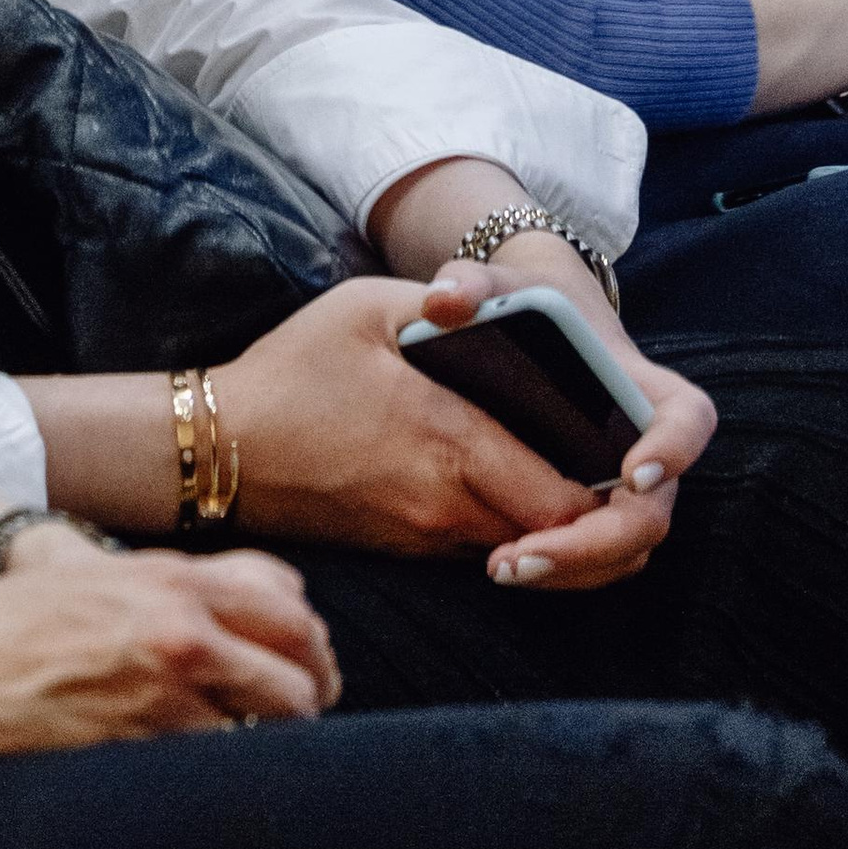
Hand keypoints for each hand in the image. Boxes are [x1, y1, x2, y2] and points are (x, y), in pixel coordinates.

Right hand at [0, 541, 337, 755]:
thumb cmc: (11, 621)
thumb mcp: (99, 576)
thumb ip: (165, 590)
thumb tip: (226, 614)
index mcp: (169, 575)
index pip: (284, 593)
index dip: (306, 630)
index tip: (306, 652)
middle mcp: (181, 623)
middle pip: (298, 657)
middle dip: (315, 685)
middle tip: (312, 705)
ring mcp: (169, 686)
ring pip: (277, 716)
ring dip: (282, 732)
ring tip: (271, 742)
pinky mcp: (148, 741)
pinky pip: (226, 758)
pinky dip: (234, 763)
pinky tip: (218, 765)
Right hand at [214, 256, 714, 592]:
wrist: (218, 451)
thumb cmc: (293, 371)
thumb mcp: (364, 307)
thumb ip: (441, 302)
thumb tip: (484, 298)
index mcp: (449, 442)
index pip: (567, 503)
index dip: (614, 498)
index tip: (629, 459)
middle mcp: (446, 505)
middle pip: (558, 539)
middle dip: (600, 520)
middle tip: (618, 472)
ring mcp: (424, 537)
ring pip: (523, 549)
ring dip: (557, 525)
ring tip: (575, 475)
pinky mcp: (405, 550)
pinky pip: (482, 549)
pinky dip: (514, 530)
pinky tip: (512, 485)